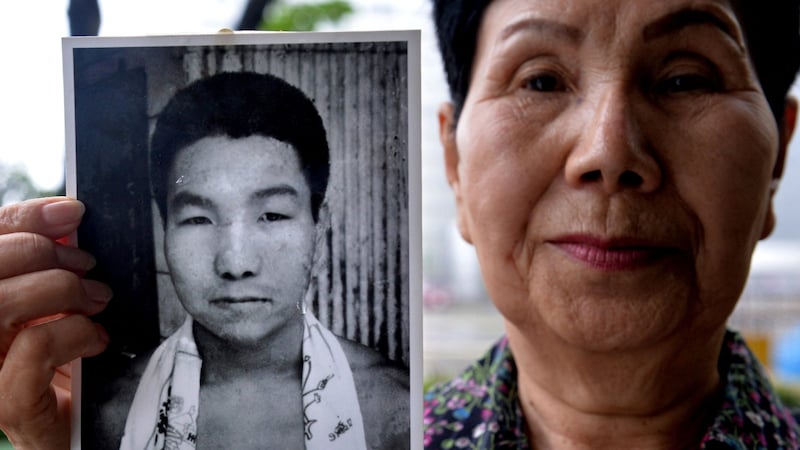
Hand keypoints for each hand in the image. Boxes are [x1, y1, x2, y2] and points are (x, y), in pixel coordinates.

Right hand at [0, 197, 110, 448]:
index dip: (23, 219)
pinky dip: (72, 333)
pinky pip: (32, 350)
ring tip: (96, 300)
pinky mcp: (7, 406)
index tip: (71, 212)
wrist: (77, 431)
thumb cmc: (66, 367)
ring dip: (59, 290)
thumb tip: (67, 222)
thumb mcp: (55, 309)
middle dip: (44, 253)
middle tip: (87, 266)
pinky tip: (95, 339)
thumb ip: (49, 268)